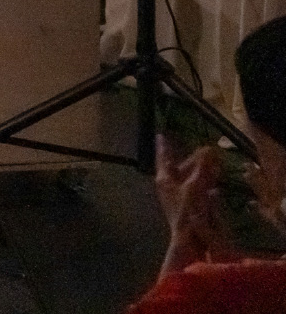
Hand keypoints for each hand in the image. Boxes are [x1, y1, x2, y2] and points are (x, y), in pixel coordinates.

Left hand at [155, 135, 238, 274]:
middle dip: (193, 160)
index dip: (164, 146)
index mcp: (165, 179)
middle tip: (206, 152)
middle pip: (179, 168)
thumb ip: (203, 168)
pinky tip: (214, 188)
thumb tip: (209, 149)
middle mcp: (167, 187)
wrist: (188, 240)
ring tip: (214, 165)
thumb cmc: (187, 211)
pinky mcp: (186, 207)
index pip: (164, 158)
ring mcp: (176, 197)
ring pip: (188, 179)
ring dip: (200, 172)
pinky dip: (204, 185)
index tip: (160, 135)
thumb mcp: (196, 185)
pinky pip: (195, 190)